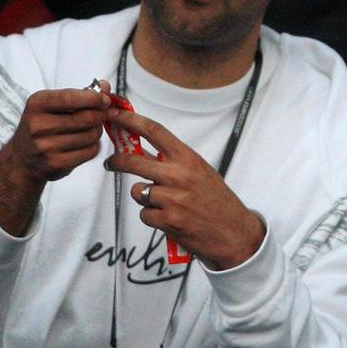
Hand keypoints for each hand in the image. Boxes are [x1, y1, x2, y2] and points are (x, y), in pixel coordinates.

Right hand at [0, 80, 110, 235]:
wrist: (21, 161)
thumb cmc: (41, 126)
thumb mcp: (51, 105)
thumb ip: (79, 95)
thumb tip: (106, 85)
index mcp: (36, 104)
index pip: (71, 98)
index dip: (94, 98)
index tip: (106, 99)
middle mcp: (38, 125)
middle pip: (87, 117)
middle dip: (101, 115)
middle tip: (102, 115)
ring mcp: (46, 147)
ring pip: (91, 135)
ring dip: (97, 131)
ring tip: (91, 129)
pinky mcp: (56, 164)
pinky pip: (90, 151)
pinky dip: (94, 146)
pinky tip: (85, 143)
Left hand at [103, 107, 264, 269]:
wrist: (234, 233)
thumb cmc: (217, 201)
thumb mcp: (200, 172)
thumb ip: (174, 162)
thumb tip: (142, 151)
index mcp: (189, 159)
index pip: (154, 131)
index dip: (130, 120)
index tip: (114, 114)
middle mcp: (179, 175)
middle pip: (133, 161)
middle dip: (116, 161)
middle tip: (111, 162)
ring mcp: (172, 198)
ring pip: (137, 191)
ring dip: (144, 197)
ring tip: (164, 203)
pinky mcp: (167, 220)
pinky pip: (144, 214)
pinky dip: (152, 217)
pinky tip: (169, 218)